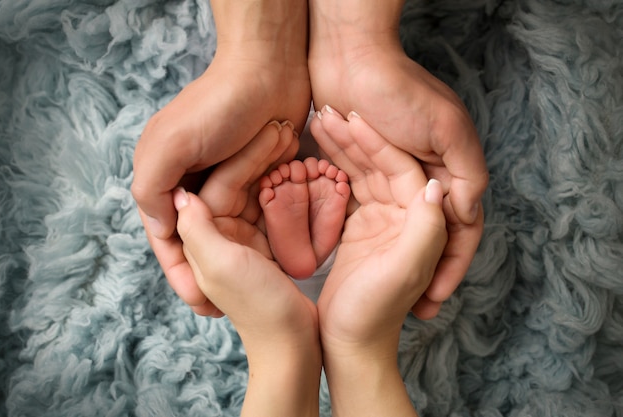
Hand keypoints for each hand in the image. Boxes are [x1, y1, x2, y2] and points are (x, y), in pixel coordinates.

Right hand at [132, 0, 310, 303]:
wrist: (270, 71)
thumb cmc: (219, 105)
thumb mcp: (171, 145)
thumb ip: (151, 188)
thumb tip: (159, 228)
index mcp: (163, 176)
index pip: (167, 236)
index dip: (181, 273)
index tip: (202, 304)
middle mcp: (191, 181)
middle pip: (198, 238)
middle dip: (210, 271)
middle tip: (227, 308)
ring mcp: (225, 178)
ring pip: (229, 230)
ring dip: (239, 253)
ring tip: (254, 286)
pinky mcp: (258, 174)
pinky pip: (255, 213)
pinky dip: (260, 232)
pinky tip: (273, 258)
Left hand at [174, 126, 320, 416]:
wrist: (295, 341)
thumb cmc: (259, 305)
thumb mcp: (222, 265)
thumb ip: (197, 230)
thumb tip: (179, 192)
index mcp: (200, 240)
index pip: (213, 188)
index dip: (238, 159)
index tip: (265, 130)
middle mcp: (218, 235)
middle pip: (234, 185)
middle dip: (255, 157)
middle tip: (282, 128)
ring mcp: (243, 238)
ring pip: (254, 191)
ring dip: (271, 167)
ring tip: (291, 138)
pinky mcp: (267, 243)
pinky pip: (272, 206)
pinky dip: (284, 187)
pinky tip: (299, 166)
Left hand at [308, 0, 486, 317]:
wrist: (348, 55)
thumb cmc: (398, 89)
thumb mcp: (446, 129)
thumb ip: (466, 174)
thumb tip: (465, 216)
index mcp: (451, 167)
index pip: (459, 230)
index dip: (450, 268)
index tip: (433, 303)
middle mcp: (426, 173)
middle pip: (427, 232)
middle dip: (420, 270)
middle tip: (409, 308)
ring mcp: (392, 173)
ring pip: (394, 224)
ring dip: (387, 251)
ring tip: (375, 286)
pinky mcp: (360, 167)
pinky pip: (363, 202)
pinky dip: (362, 228)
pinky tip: (353, 254)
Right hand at [311, 109, 446, 415]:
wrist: (348, 345)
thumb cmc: (373, 313)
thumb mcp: (402, 272)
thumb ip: (427, 230)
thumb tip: (437, 186)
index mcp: (421, 223)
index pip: (404, 169)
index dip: (379, 142)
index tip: (351, 116)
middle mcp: (406, 217)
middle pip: (384, 164)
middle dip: (358, 137)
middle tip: (328, 110)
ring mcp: (383, 220)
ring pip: (365, 172)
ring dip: (344, 147)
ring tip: (318, 119)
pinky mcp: (361, 227)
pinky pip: (350, 188)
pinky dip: (335, 168)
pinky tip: (316, 148)